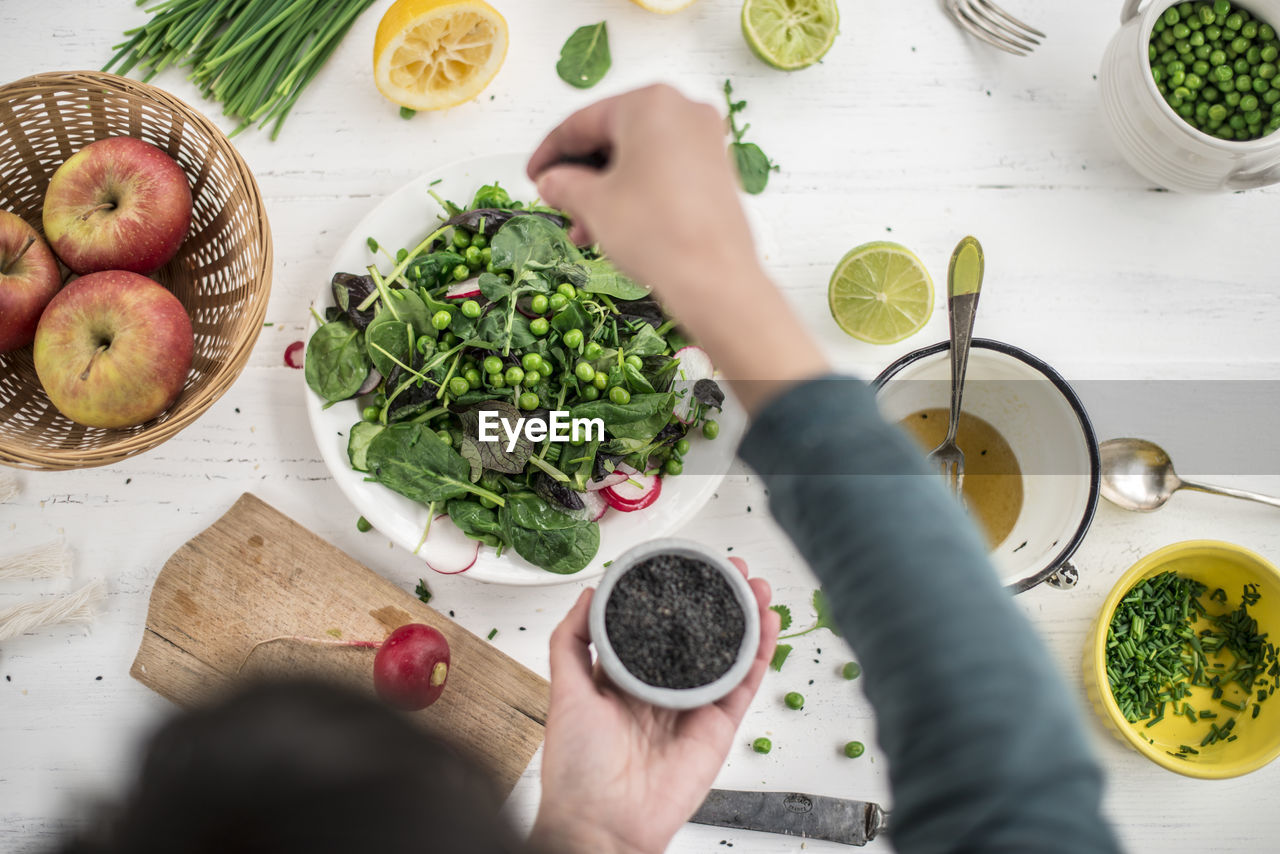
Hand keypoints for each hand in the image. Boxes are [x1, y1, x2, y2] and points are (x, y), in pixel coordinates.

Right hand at [528, 84, 750, 293]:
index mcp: (650, 103)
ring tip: (583, 228)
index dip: (549, 152)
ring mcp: (706, 140)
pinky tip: (615, 226)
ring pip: (638, 158)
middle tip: (557, 202)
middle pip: (613, 138)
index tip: (534, 174)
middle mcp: (684, 110)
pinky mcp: (717, 170)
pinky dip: (635, 193)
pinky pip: (663, 172)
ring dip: (605, 191)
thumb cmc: (658, 234)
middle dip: (580, 176)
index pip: (582, 121)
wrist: (715, 280)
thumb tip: (552, 181)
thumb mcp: (594, 204)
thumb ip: (563, 184)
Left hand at [529, 557, 779, 853]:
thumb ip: (572, 640)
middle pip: (700, 634)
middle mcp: (663, 688)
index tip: (689, 567)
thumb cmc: (578, 769)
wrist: (603, 824)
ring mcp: (693, 706)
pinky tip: (767, 623)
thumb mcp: (565, 692)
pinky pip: (744, 684)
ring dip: (746, 618)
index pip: (658, 626)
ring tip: (757, 586)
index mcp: (626, 678)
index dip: (677, 596)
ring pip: (728, 653)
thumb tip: (588, 592)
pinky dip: (760, 653)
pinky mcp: (718, 728)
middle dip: (719, 599)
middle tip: (733, 568)